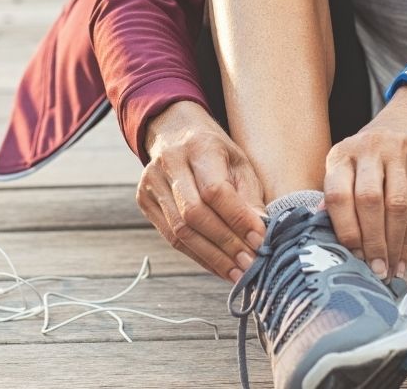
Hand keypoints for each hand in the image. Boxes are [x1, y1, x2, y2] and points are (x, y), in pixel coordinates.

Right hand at [136, 100, 267, 282]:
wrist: (175, 132)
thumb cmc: (216, 151)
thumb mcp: (240, 162)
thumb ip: (250, 196)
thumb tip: (262, 233)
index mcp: (198, 146)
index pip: (215, 190)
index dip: (237, 219)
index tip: (260, 241)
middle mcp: (169, 163)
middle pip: (194, 214)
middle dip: (226, 245)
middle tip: (250, 265)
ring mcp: (151, 182)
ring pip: (180, 231)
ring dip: (212, 258)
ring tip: (238, 273)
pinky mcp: (144, 200)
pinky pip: (171, 237)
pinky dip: (198, 256)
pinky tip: (218, 267)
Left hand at [322, 87, 406, 279]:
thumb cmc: (370, 156)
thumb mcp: (347, 166)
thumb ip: (335, 196)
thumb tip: (319, 231)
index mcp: (341, 154)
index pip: (338, 194)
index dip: (345, 229)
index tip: (350, 257)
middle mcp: (368, 149)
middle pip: (369, 201)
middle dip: (372, 241)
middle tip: (373, 270)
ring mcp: (398, 152)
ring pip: (397, 205)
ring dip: (392, 243)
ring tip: (388, 269)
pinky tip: (403, 260)